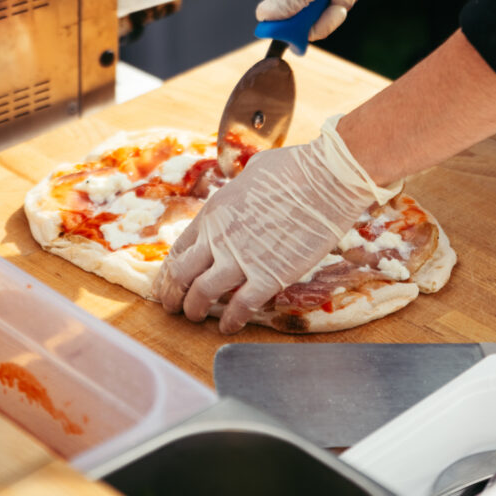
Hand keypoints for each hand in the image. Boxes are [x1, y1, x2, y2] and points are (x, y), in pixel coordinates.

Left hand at [154, 116, 401, 333]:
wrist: (325, 180)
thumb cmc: (294, 169)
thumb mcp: (251, 173)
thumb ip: (240, 190)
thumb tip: (244, 190)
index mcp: (214, 212)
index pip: (179, 248)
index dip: (170, 269)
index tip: (170, 280)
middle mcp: (219, 237)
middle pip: (181, 274)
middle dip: (173, 294)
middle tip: (172, 306)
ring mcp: (241, 259)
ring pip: (202, 294)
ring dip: (194, 309)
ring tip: (194, 317)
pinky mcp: (269, 277)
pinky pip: (240, 307)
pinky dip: (231, 321)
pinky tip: (229, 327)